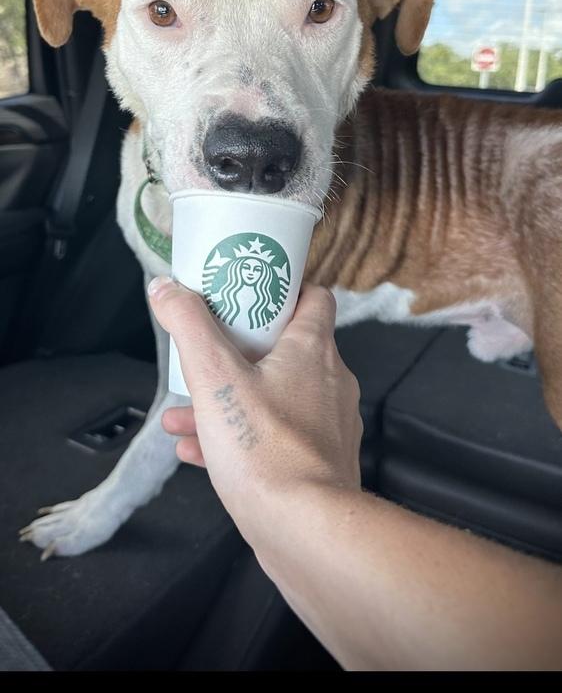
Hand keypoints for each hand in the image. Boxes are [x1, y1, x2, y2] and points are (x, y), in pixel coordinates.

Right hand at [148, 278, 362, 545]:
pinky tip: (197, 451)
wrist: (305, 530)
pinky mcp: (320, 466)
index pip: (313, 298)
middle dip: (238, 352)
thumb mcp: (214, 377)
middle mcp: (330, 383)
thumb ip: (188, 327)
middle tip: (207, 353)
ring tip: (183, 412)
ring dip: (230, 400)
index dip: (282, 290)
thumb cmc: (266, 451)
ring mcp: (328, 426)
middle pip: (287, 349)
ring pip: (274, 399)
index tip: (247, 292)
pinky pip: (275, 440)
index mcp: (313, 350)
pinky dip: (239, 439)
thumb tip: (166, 289)